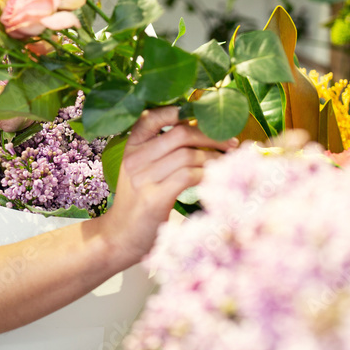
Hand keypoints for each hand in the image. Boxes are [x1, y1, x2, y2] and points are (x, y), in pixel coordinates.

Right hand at [105, 106, 235, 260]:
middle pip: (179, 134)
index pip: (150, 118)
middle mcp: (134, 160)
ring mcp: (142, 179)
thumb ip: (161, 152)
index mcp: (131, 148)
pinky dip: (208, 174)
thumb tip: (199, 131)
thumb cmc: (138, 203)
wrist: (119, 237)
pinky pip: (189, 176)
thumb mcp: (140, 172)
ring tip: (228, 163)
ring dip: (215, 157)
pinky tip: (215, 178)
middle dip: (210, 136)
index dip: (176, 111)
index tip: (202, 116)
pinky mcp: (154, 199)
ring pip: (188, 155)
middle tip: (230, 143)